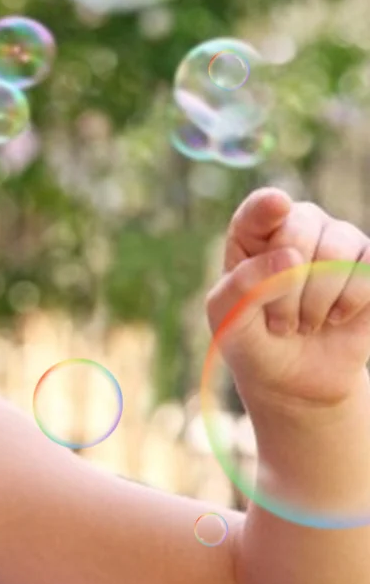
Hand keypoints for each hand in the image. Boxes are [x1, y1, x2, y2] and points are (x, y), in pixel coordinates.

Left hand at [205, 187, 369, 415]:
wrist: (293, 377)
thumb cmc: (252, 339)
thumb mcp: (228, 318)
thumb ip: (243, 285)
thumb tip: (291, 256)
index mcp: (252, 234)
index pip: (259, 208)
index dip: (268, 206)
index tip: (276, 206)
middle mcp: (296, 226)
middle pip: (298, 231)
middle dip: (287, 286)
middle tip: (280, 320)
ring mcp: (337, 242)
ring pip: (337, 251)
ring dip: (317, 299)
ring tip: (304, 322)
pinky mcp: (369, 264)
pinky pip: (369, 269)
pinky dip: (350, 300)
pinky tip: (335, 317)